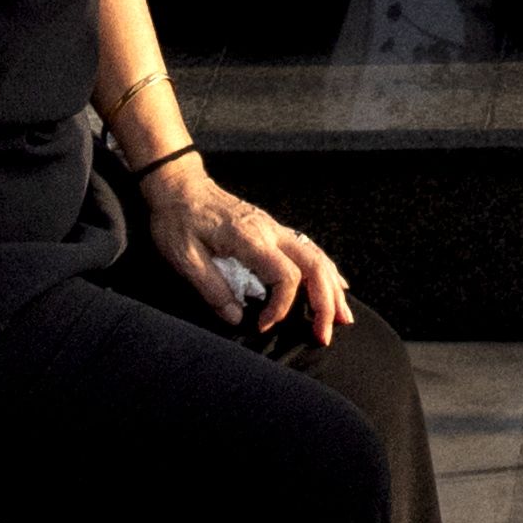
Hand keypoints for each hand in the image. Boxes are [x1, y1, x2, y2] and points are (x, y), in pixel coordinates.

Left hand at [142, 157, 357, 342]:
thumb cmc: (178, 219)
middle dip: (326, 303)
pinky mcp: (273, 229)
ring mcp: (275, 228)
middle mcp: (270, 231)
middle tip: (324, 335)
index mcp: (250, 239)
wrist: (179, 186)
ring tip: (344, 317)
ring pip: (318, 257)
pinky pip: (310, 249)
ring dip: (333, 289)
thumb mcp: (184, 257)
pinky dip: (328, 270)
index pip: (286, 276)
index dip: (281, 307)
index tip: (263, 325)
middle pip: (315, 266)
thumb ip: (212, 288)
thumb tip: (236, 318)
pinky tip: (337, 284)